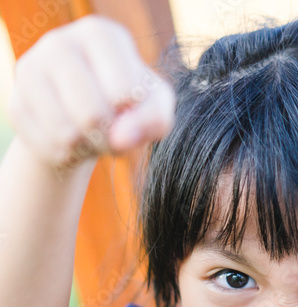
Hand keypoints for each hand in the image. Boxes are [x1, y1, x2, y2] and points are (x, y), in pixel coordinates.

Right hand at [7, 15, 175, 169]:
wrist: (86, 112)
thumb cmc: (129, 102)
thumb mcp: (154, 107)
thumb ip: (154, 119)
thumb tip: (121, 138)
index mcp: (100, 34)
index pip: (123, 91)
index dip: (133, 115)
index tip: (130, 110)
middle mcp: (59, 43)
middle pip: (92, 114)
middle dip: (110, 138)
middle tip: (114, 133)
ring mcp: (31, 70)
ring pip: (66, 133)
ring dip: (90, 148)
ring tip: (96, 136)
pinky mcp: (16, 101)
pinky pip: (49, 146)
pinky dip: (69, 155)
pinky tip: (74, 141)